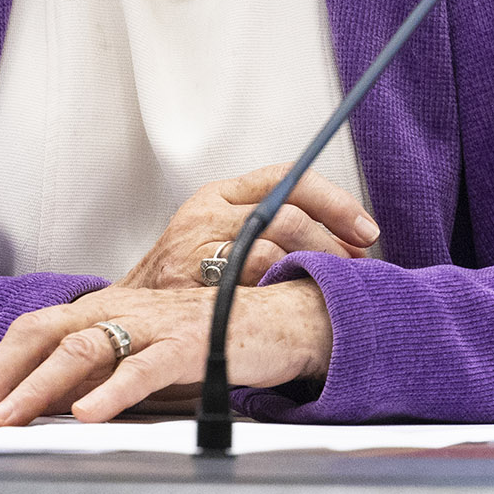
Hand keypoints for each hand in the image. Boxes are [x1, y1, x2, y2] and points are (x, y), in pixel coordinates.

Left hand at [0, 281, 331, 425]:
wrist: (279, 320)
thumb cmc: (206, 339)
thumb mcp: (140, 355)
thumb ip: (97, 375)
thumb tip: (41, 407)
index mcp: (106, 309)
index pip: (37, 329)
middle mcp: (123, 308)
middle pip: (48, 332)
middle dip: (4, 373)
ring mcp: (155, 324)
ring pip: (86, 348)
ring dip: (41, 386)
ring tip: (12, 419)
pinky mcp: (191, 344)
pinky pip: (144, 368)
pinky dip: (113, 392)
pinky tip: (88, 414)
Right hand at [110, 163, 379, 290]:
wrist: (127, 317)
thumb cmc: (185, 282)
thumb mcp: (223, 238)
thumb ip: (276, 230)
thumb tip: (351, 243)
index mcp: (221, 194)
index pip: (288, 177)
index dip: (334, 201)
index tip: (366, 229)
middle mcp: (208, 212)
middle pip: (288, 212)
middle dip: (331, 241)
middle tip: (355, 265)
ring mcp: (196, 244)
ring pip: (273, 246)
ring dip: (311, 268)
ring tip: (329, 287)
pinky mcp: (189, 279)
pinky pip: (250, 280)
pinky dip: (280, 290)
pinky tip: (294, 303)